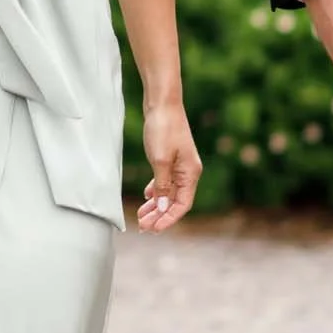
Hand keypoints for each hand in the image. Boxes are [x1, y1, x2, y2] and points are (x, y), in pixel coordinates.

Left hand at [136, 97, 201, 231]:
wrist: (162, 103)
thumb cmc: (163, 129)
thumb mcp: (160, 160)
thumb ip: (162, 186)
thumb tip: (162, 209)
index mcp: (190, 173)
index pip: (182, 205)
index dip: (168, 219)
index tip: (153, 229)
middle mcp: (188, 172)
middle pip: (175, 201)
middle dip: (159, 216)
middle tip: (142, 227)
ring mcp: (180, 165)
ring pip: (169, 193)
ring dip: (156, 206)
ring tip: (141, 216)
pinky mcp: (171, 158)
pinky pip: (165, 182)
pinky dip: (156, 191)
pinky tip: (147, 197)